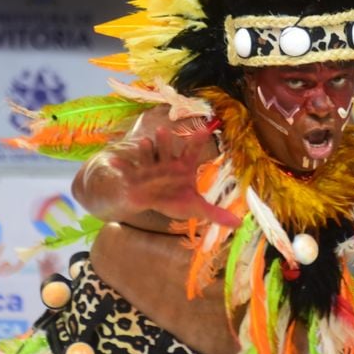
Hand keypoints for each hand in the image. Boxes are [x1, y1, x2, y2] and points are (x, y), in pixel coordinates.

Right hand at [108, 127, 238, 226]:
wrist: (150, 198)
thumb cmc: (174, 198)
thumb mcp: (195, 206)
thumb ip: (215, 213)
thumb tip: (240, 223)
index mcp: (183, 166)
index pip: (192, 151)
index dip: (197, 141)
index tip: (203, 130)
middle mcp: (166, 162)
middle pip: (167, 151)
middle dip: (165, 143)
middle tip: (163, 131)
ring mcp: (149, 167)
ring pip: (148, 156)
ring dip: (146, 150)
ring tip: (145, 143)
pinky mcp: (134, 175)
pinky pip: (126, 170)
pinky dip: (120, 166)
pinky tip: (113, 161)